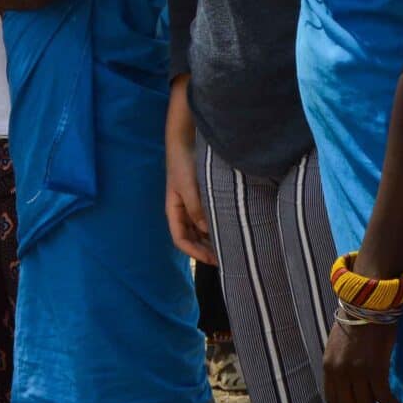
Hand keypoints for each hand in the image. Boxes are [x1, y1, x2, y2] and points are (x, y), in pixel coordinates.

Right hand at [164, 126, 216, 265]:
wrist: (185, 142)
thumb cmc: (183, 164)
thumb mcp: (188, 187)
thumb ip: (196, 208)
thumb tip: (207, 230)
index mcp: (173, 211)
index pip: (180, 240)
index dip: (195, 253)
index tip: (213, 260)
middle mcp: (182, 212)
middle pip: (191, 239)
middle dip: (205, 250)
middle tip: (225, 259)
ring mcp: (191, 206)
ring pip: (200, 231)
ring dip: (211, 241)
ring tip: (229, 248)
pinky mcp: (201, 198)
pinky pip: (207, 219)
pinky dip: (215, 227)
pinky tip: (229, 230)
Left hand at [322, 315, 402, 402]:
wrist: (367, 305)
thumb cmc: (356, 322)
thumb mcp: (338, 346)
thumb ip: (340, 366)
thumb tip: (349, 384)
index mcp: (329, 367)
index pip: (333, 400)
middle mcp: (340, 372)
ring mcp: (357, 372)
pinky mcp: (376, 369)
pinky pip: (384, 397)